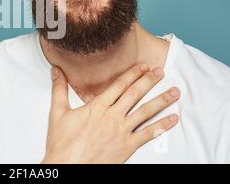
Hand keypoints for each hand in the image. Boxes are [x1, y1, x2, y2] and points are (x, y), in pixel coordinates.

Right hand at [42, 64, 179, 163]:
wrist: (68, 166)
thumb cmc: (62, 142)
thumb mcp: (58, 112)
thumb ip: (59, 89)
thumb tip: (56, 70)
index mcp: (97, 106)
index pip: (118, 85)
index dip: (132, 74)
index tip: (143, 65)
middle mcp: (112, 116)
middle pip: (134, 94)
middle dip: (149, 81)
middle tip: (161, 70)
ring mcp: (121, 132)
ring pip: (145, 112)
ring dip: (161, 100)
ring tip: (174, 92)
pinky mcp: (127, 146)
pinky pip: (148, 135)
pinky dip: (162, 127)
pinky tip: (172, 120)